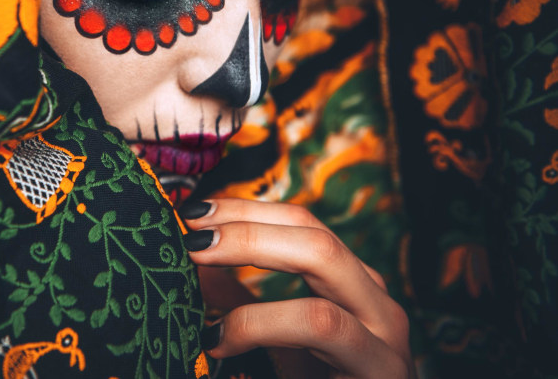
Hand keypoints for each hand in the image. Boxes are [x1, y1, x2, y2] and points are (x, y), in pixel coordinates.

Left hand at [181, 198, 413, 378]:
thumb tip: (188, 264)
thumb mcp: (275, 344)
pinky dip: (260, 323)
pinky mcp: (379, 370)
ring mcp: (384, 335)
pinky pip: (320, 325)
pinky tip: (219, 340)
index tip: (191, 212)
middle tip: (191, 235)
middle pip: (316, 234)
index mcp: (353, 286)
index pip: (302, 222)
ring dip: (252, 258)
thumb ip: (240, 304)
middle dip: (247, 226)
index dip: (246, 210)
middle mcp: (376, 301)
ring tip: (196, 266)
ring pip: (325, 263)